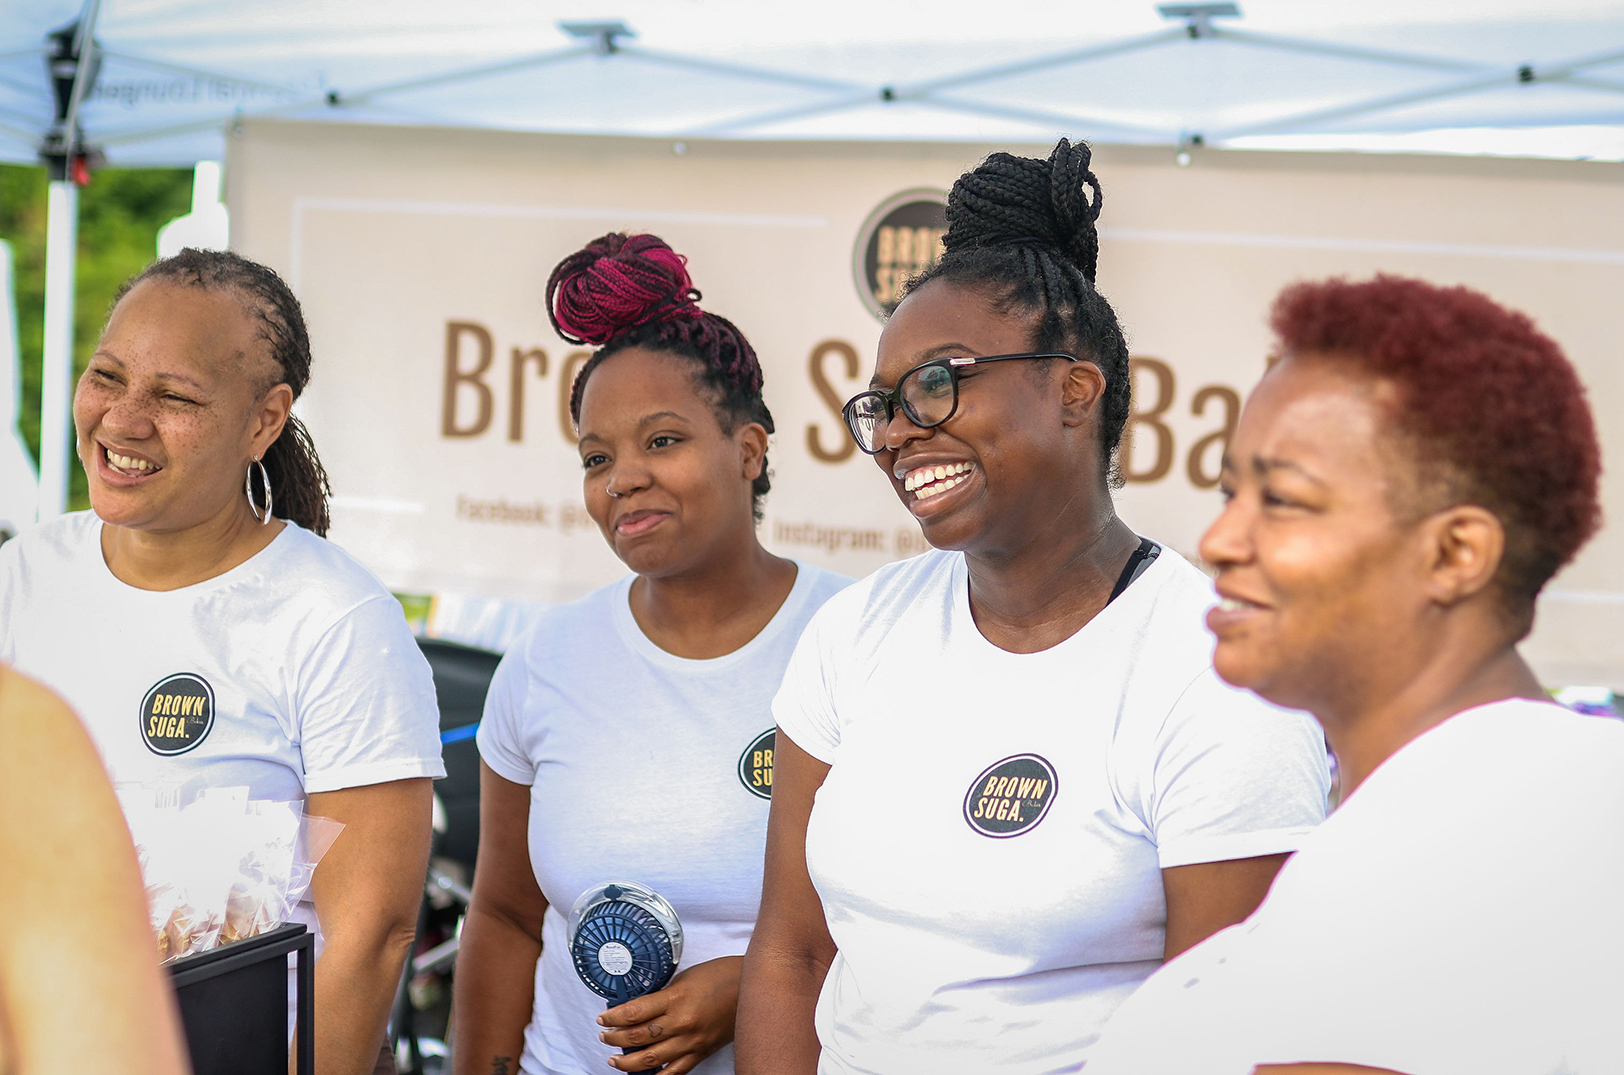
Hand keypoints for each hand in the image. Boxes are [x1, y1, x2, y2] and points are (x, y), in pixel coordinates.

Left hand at [598, 955, 742, 1073]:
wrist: (752, 987)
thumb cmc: (721, 976)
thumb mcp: (685, 977)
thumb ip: (663, 994)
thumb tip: (641, 1007)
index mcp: (676, 998)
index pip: (634, 1012)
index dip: (613, 1017)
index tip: (603, 1017)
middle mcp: (682, 1022)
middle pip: (637, 1037)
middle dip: (615, 1038)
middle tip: (605, 1035)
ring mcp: (692, 1041)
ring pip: (651, 1059)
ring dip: (628, 1062)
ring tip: (615, 1059)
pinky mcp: (701, 1052)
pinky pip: (675, 1071)